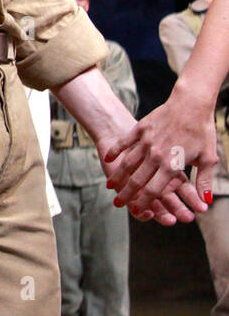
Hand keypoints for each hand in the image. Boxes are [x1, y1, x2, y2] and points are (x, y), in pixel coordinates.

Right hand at [103, 90, 214, 224]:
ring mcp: (146, 141)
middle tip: (118, 203)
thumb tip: (205, 202)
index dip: (145, 202)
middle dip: (127, 194)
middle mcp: (157, 155)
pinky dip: (116, 151)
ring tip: (110, 186)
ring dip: (118, 176)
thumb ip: (204, 181)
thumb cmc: (202, 132)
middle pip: (138, 179)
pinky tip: (108, 158)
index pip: (155, 189)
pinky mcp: (141, 129)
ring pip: (128, 163)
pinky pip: (125, 142)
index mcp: (173, 165)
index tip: (137, 210)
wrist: (191, 104)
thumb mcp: (208, 159)